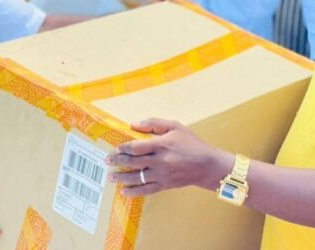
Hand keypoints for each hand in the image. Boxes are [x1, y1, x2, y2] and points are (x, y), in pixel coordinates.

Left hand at [106, 118, 231, 196]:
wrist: (207, 165)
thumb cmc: (191, 143)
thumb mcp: (175, 126)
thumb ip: (154, 123)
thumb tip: (134, 124)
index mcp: (161, 145)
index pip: (136, 147)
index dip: (123, 148)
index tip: (115, 148)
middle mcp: (159, 161)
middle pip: (133, 162)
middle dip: (117, 162)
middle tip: (107, 162)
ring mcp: (161, 175)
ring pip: (137, 178)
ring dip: (121, 178)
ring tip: (110, 177)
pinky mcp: (164, 185)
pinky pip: (145, 190)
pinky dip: (134, 192)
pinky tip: (124, 191)